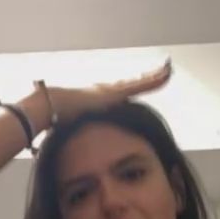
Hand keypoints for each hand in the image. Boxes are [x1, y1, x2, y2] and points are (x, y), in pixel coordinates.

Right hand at [26, 60, 172, 128]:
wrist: (51, 107)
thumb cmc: (56, 121)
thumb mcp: (70, 130)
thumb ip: (72, 135)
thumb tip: (64, 150)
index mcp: (99, 100)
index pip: (120, 94)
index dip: (131, 89)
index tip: (141, 84)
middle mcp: (107, 92)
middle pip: (133, 83)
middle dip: (147, 77)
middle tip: (163, 70)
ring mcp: (111, 91)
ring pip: (139, 81)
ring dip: (154, 75)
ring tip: (168, 67)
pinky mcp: (115, 92)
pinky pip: (140, 84)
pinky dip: (154, 78)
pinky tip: (167, 71)